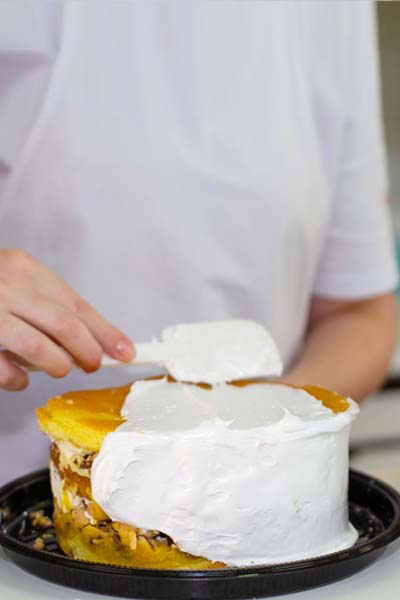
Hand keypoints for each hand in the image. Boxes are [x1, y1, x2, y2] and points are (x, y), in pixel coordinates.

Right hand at [0, 249, 134, 390]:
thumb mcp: (17, 284)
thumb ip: (49, 306)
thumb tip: (97, 339)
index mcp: (22, 268)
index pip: (75, 303)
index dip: (105, 331)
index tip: (125, 351)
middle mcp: (4, 286)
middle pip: (63, 324)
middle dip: (87, 351)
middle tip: (93, 364)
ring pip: (37, 347)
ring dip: (57, 365)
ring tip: (60, 369)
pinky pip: (4, 369)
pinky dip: (17, 380)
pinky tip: (19, 378)